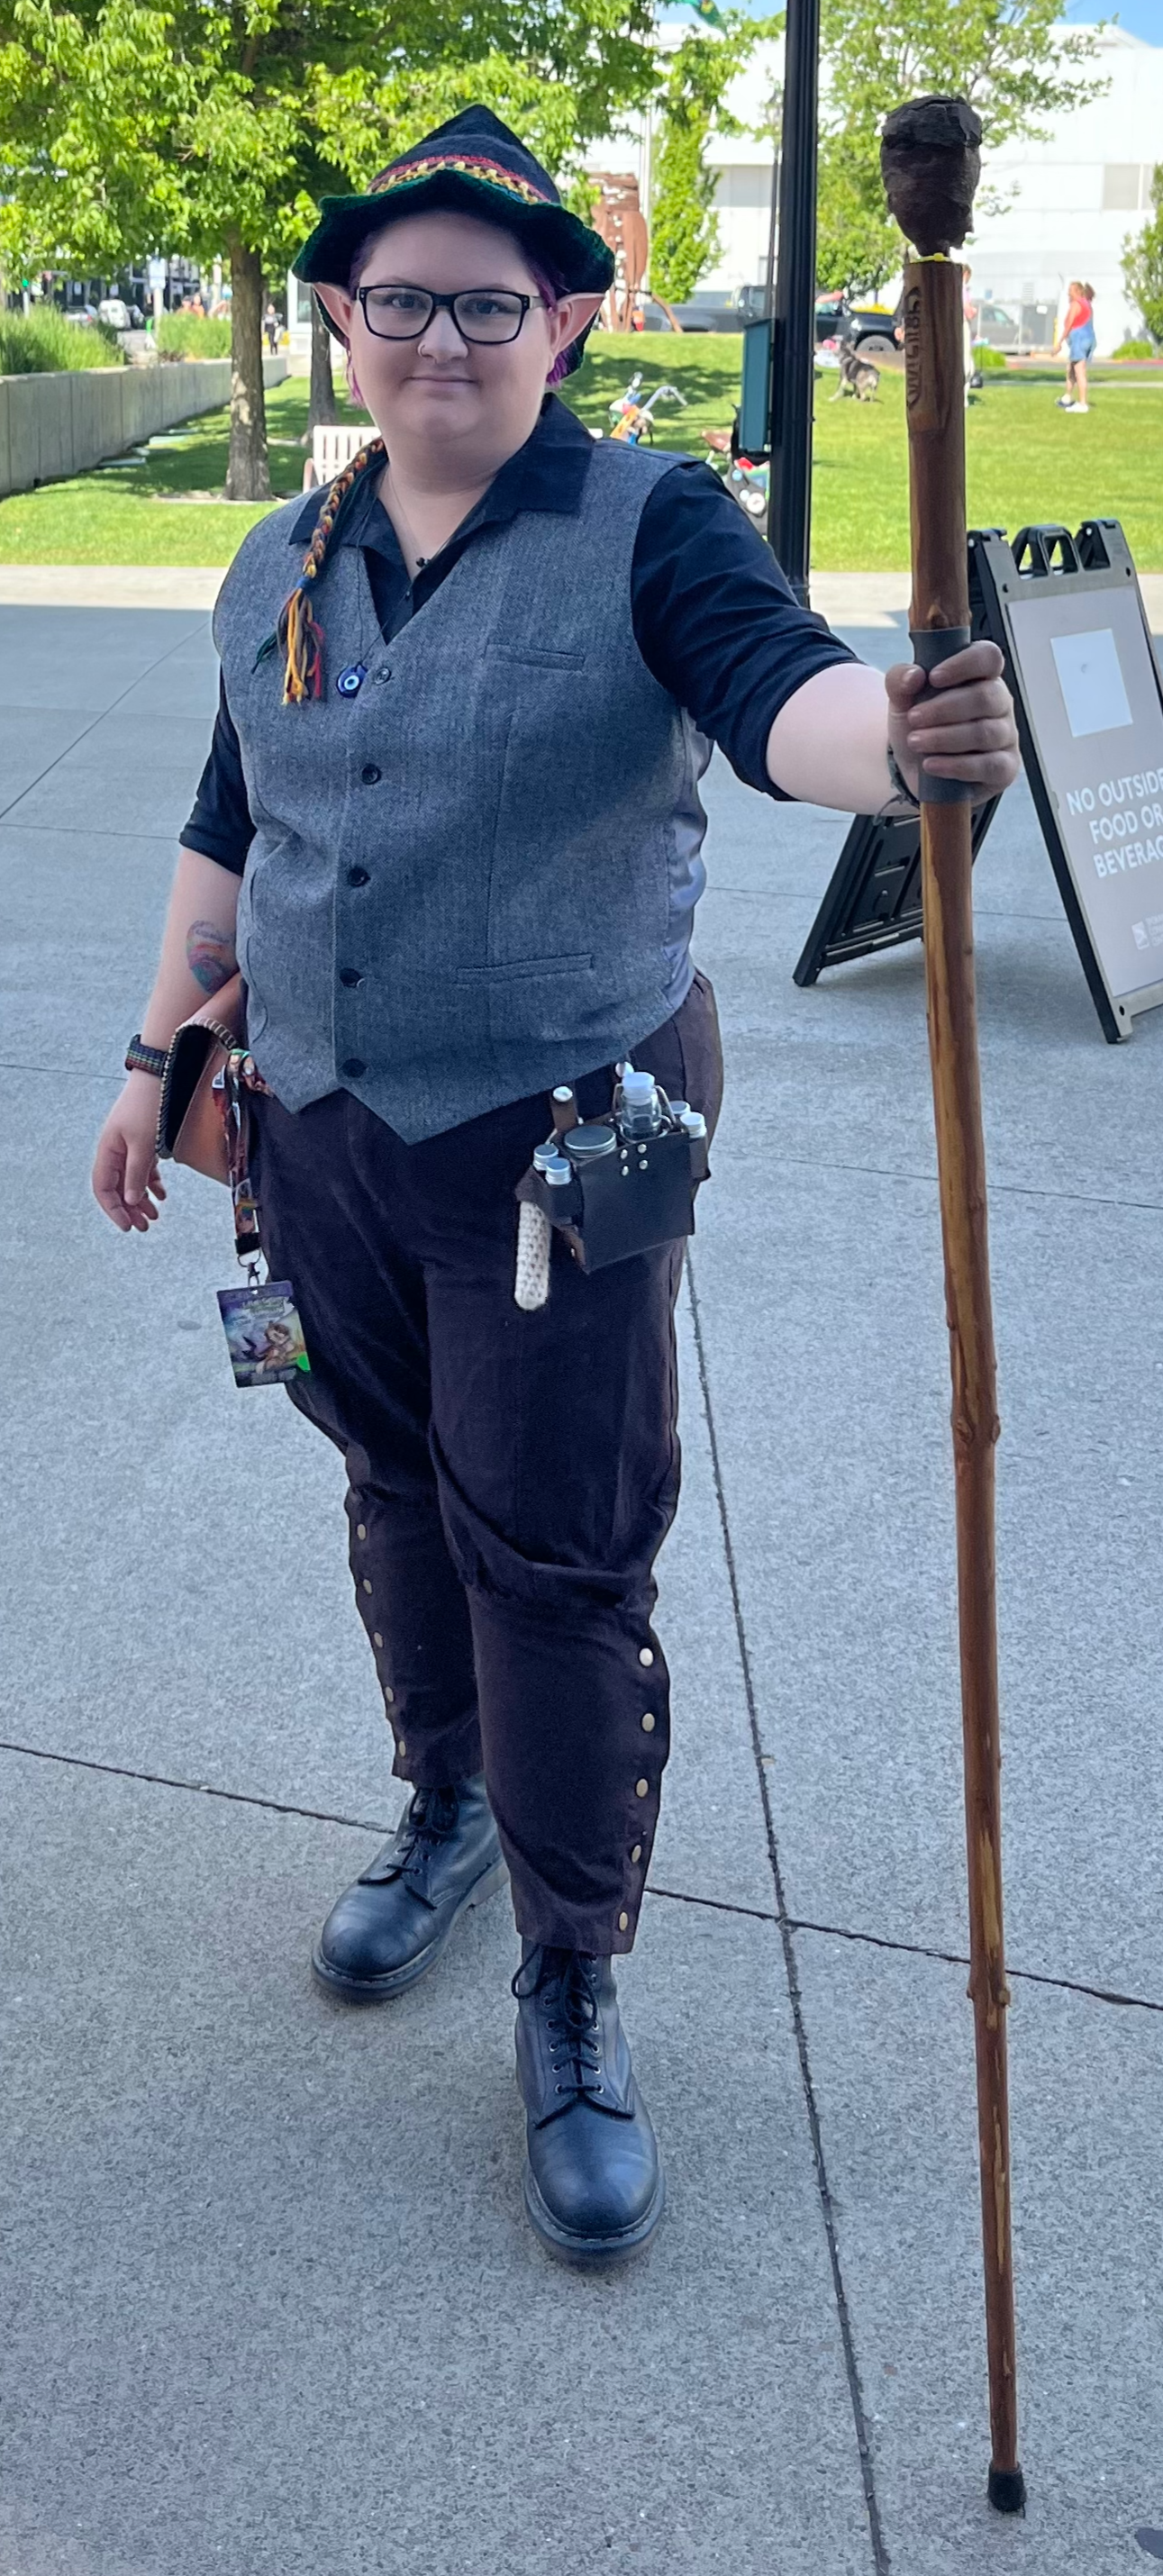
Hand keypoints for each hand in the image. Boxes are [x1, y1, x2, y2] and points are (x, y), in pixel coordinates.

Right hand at [92, 1075, 167, 1233]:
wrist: (160, 1076)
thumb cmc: (149, 1107)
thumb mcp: (143, 1145)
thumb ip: (136, 1173)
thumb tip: (130, 1199)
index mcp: (108, 1150)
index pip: (103, 1188)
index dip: (113, 1209)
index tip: (127, 1226)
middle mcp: (115, 1150)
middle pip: (118, 1187)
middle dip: (130, 1209)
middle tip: (145, 1227)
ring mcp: (128, 1145)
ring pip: (131, 1179)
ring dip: (141, 1199)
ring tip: (155, 1216)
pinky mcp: (143, 1140)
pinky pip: (143, 1168)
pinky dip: (151, 1182)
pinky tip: (161, 1194)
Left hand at [886, 641, 1019, 800]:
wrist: (913, 767)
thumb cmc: (919, 726)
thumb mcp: (901, 700)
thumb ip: (900, 680)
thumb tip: (913, 675)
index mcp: (981, 676)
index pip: (988, 657)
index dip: (964, 664)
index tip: (934, 677)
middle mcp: (999, 703)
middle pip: (985, 697)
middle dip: (944, 709)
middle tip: (913, 718)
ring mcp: (1006, 736)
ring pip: (985, 733)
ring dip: (944, 738)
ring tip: (916, 742)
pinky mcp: (1005, 767)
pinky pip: (989, 766)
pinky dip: (956, 766)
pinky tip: (931, 764)